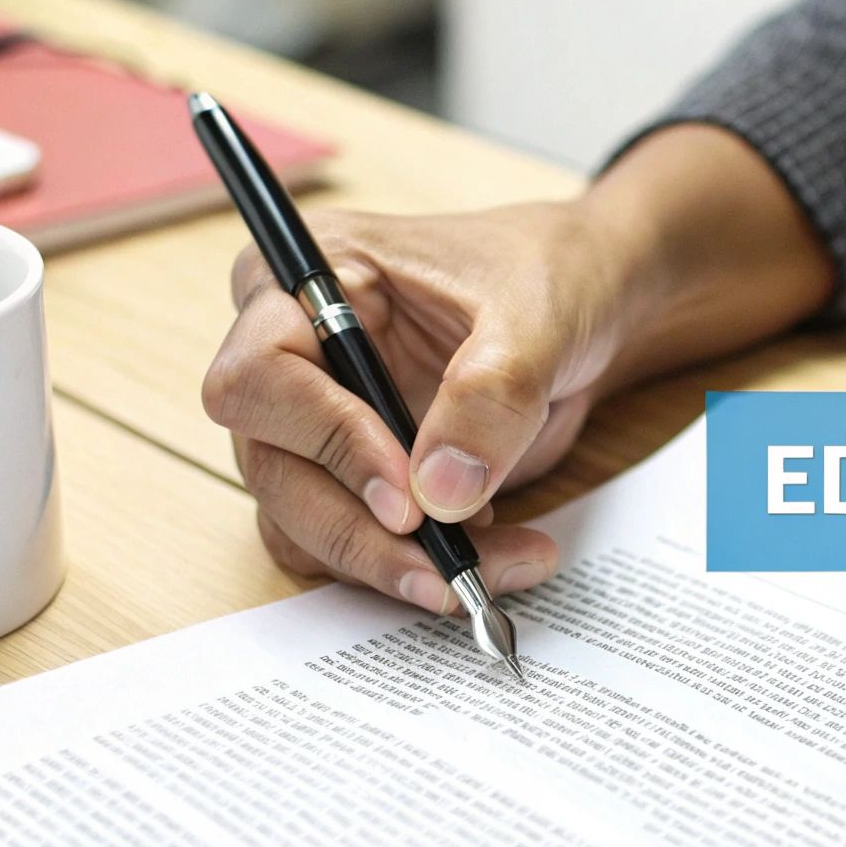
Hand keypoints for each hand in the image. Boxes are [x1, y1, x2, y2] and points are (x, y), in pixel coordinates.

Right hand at [203, 125, 833, 609]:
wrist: (586, 305)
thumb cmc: (550, 275)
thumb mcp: (539, 317)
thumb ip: (491, 394)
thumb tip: (438, 494)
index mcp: (309, 280)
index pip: (259, 375)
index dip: (324, 439)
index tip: (406, 493)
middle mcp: (292, 354)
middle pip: (270, 467)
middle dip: (358, 532)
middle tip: (446, 572)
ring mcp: (314, 423)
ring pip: (302, 524)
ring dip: (390, 564)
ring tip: (488, 570)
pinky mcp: (352, 477)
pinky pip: (353, 545)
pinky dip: (413, 569)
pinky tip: (489, 557)